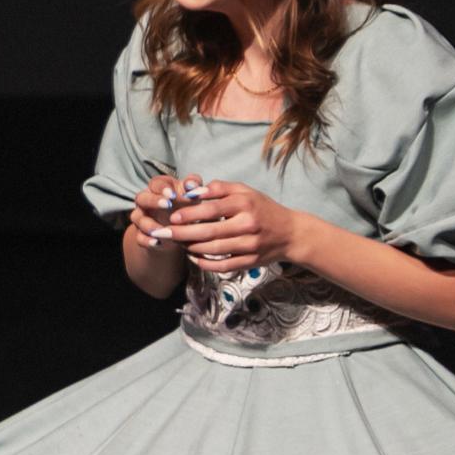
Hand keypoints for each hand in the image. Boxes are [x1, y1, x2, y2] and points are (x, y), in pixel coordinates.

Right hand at [125, 175, 195, 246]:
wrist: (180, 227)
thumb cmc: (186, 204)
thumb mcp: (192, 193)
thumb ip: (193, 185)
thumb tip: (192, 184)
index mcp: (158, 187)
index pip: (156, 183)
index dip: (162, 188)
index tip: (172, 194)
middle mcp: (146, 200)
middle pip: (142, 198)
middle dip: (153, 201)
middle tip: (168, 205)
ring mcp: (141, 217)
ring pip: (138, 218)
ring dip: (150, 224)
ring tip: (163, 229)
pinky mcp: (141, 233)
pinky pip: (139, 236)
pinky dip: (147, 240)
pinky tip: (157, 243)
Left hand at [163, 177, 304, 274]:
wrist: (291, 233)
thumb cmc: (262, 209)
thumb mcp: (246, 192)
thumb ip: (220, 189)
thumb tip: (193, 191)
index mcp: (245, 205)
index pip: (212, 210)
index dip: (190, 214)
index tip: (172, 217)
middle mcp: (248, 225)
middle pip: (209, 232)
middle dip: (182, 234)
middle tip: (164, 233)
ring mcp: (250, 246)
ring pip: (213, 250)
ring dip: (190, 248)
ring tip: (176, 243)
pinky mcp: (250, 262)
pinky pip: (222, 266)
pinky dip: (205, 263)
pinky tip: (193, 257)